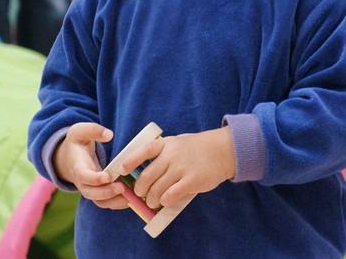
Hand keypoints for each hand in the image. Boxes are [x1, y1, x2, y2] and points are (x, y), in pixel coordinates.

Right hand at [55, 122, 127, 209]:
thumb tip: (109, 134)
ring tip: (132, 196)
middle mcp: (83, 182)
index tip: (107, 177)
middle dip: (107, 193)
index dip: (94, 179)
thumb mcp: (80, 131)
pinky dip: (119, 203)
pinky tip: (134, 197)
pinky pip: (108, 203)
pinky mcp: (99, 193)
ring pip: (100, 202)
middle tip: (123, 188)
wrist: (70, 158)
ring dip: (115, 201)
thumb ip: (93, 130)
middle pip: (92, 193)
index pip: (83, 176)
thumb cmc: (77, 143)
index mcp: (78, 167)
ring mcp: (90, 190)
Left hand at [119, 126, 234, 209]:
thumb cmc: (197, 148)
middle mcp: (172, 155)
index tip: (122, 171)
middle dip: (140, 189)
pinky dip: (165, 201)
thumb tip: (144, 173)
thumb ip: (162, 154)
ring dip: (152, 199)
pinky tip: (166, 202)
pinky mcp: (192, 180)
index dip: (130, 161)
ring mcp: (182, 168)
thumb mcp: (177, 143)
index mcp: (166, 144)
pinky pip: (171, 195)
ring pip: (157, 189)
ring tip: (153, 202)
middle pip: (147, 176)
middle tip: (140, 195)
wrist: (223, 150)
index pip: (144, 151)